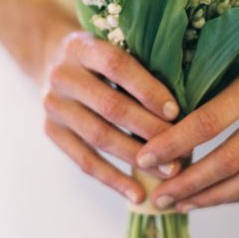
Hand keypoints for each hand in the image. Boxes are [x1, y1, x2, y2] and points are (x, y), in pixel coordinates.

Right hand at [40, 26, 181, 203]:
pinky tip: (138, 194)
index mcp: (81, 46)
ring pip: (99, 137)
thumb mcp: (115, 43)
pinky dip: (113, 180)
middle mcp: (62, 75)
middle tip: (182, 149)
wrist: (52, 59)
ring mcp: (53, 105)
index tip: (176, 112)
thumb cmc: (102, 55)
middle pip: (110, 106)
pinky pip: (84, 161)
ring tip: (169, 172)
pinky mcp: (51, 132)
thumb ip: (142, 64)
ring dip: (137, 158)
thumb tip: (187, 102)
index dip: (147, 89)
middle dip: (149, 130)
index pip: (116, 66)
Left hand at [135, 16, 238, 211]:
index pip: (209, 122)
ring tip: (181, 203)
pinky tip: (215, 197)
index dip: (173, 145)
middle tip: (157, 195)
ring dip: (211, 198)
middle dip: (187, 184)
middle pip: (228, 161)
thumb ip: (220, 93)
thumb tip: (171, 126)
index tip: (144, 158)